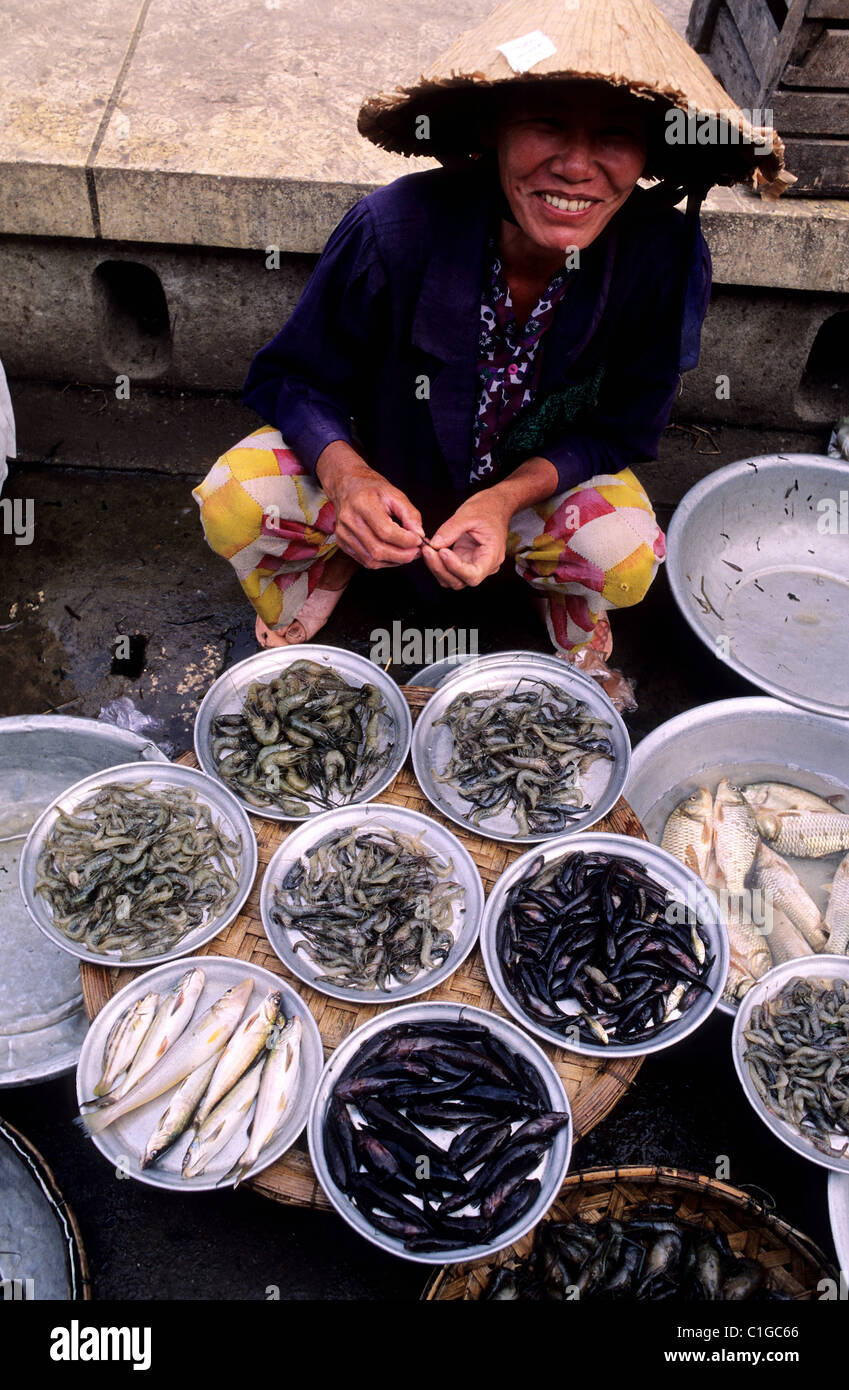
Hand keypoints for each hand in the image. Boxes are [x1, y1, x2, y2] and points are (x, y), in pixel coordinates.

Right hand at [317, 442, 423, 568]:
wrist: (348, 487)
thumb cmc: (373, 490)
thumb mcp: (395, 494)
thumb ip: (410, 514)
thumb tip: (420, 535)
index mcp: (362, 504)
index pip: (385, 531)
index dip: (405, 540)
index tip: (419, 540)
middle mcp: (349, 521)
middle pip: (378, 550)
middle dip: (402, 555)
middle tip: (417, 552)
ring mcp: (344, 535)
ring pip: (372, 560)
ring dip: (394, 561)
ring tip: (408, 553)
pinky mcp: (343, 544)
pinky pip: (366, 562)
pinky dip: (384, 562)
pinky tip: (395, 554)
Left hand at [422, 490, 512, 589]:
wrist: (495, 505)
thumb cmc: (488, 508)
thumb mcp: (469, 513)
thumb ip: (451, 529)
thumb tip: (434, 544)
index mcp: (492, 556)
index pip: (474, 575)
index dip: (456, 568)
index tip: (443, 552)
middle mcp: (484, 565)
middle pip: (460, 580)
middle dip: (441, 568)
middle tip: (427, 549)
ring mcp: (473, 564)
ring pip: (452, 579)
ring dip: (436, 567)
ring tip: (427, 549)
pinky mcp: (464, 561)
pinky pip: (448, 570)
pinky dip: (437, 563)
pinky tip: (430, 549)